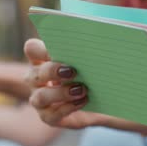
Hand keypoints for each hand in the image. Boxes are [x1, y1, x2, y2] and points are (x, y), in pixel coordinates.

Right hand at [24, 38, 146, 134]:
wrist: (106, 99)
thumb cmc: (96, 71)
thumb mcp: (96, 56)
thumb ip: (95, 44)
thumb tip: (115, 28)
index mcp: (44, 59)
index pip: (31, 49)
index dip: (39, 48)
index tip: (56, 49)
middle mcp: (37, 79)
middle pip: (34, 74)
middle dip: (51, 71)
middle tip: (73, 70)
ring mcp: (40, 99)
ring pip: (39, 98)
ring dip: (59, 93)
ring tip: (82, 90)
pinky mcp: (49, 116)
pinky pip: (50, 116)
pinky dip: (66, 108)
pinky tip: (83, 101)